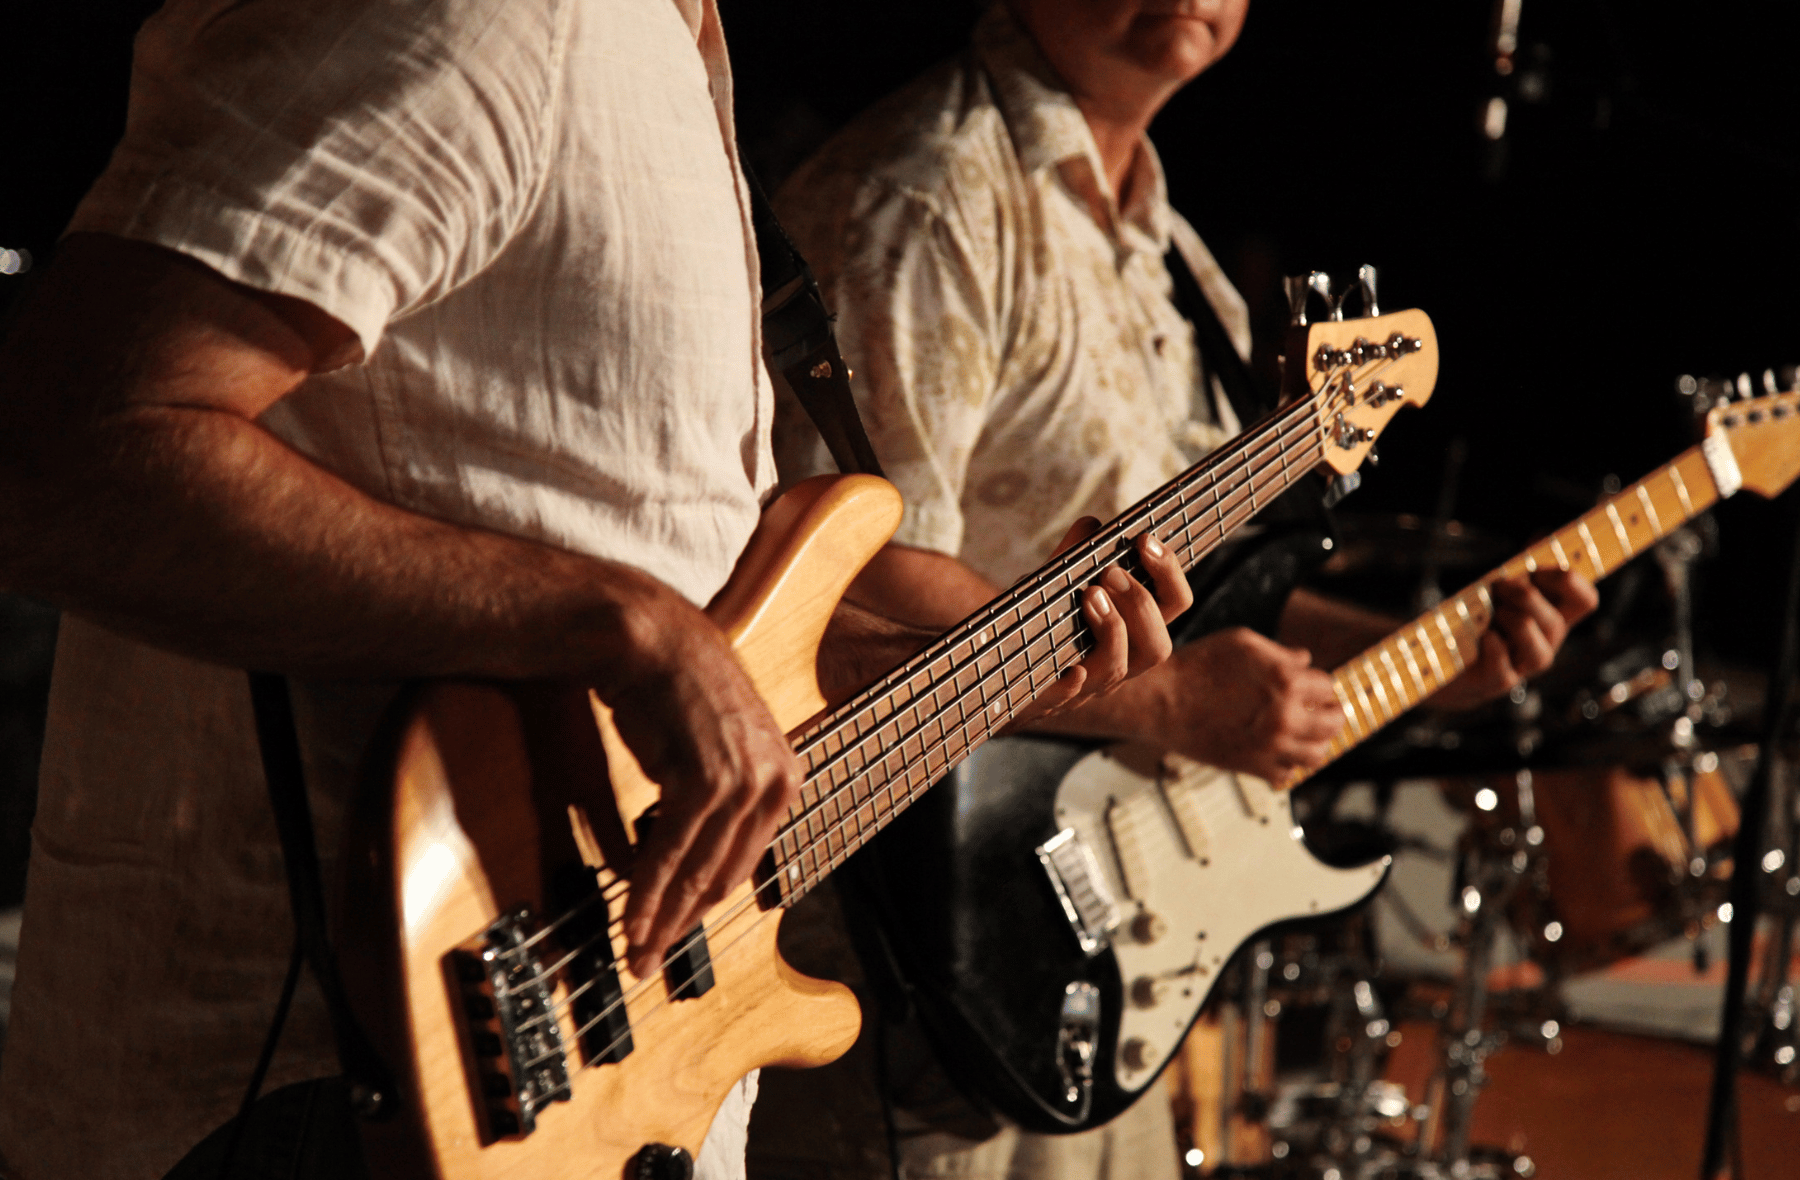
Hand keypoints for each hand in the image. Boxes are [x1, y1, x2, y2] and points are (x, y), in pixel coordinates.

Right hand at [602, 589, 803, 977]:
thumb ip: (722, 801)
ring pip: (698, 872)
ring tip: (635, 950)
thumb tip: (696, 865)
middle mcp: (775, 781)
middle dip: (683, 925)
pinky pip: (669, 852)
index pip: (746, 860)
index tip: (677, 933)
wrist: (652, 640)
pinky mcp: (704, 781)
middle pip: (724, 876)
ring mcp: (743, 782)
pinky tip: (631, 918)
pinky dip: (648, 891)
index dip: (705, 904)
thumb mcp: (719, 749)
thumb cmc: (676, 692)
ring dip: (662, 918)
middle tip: (650, 958)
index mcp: (787, 777)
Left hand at [1011, 518, 1192, 726]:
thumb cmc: (1038, 624)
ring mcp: (1086, 685)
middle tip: (1111, 572)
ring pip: (1118, 670)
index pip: (1173, 604)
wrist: (997, 670)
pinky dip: (1071, 686)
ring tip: (1090, 596)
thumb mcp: (1055, 584)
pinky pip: (1064, 699)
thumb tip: (1092, 524)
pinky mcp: (1047, 700)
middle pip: (1158, 647)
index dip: (1169, 573)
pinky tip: (1072, 671)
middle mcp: (1119, 662)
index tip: (1145, 540)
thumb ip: (1073, 555)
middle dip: (1141, 604)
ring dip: (1111, 630)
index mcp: (1131, 631)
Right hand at [1156, 628, 1342, 779]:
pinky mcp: (1252, 767)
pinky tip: (1276, 751)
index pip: (1327, 687)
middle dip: (1330, 714)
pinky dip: (1287, 765)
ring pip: (1317, 754)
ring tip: (1305, 734)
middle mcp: (1284, 717)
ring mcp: (1270, 746)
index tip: (1310, 687)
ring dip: (1316, 742)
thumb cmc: (1195, 666)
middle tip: (1323, 712)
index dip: (1319, 685)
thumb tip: (1304, 660)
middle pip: (1333, 723)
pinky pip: (1287, 775)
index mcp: (1285, 681)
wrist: (1160, 700)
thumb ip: (1280, 653)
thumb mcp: (1242, 643)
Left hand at [1427, 568, 1598, 711]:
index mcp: (1552, 616)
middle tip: (1497, 585)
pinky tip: (1480, 637)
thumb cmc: (1478, 620)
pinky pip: (1502, 662)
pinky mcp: (1499, 681)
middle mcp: (1545, 642)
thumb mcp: (1503, 588)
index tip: (1537, 569)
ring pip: (1534, 642)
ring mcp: (1523, 665)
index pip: (1585, 600)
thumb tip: (1545, 532)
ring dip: (1507, 619)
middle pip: (1556, 619)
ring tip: (1488, 615)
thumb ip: (1525, 564)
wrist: (1443, 661)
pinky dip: (1489, 644)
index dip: (1569, 580)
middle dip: (1524, 595)